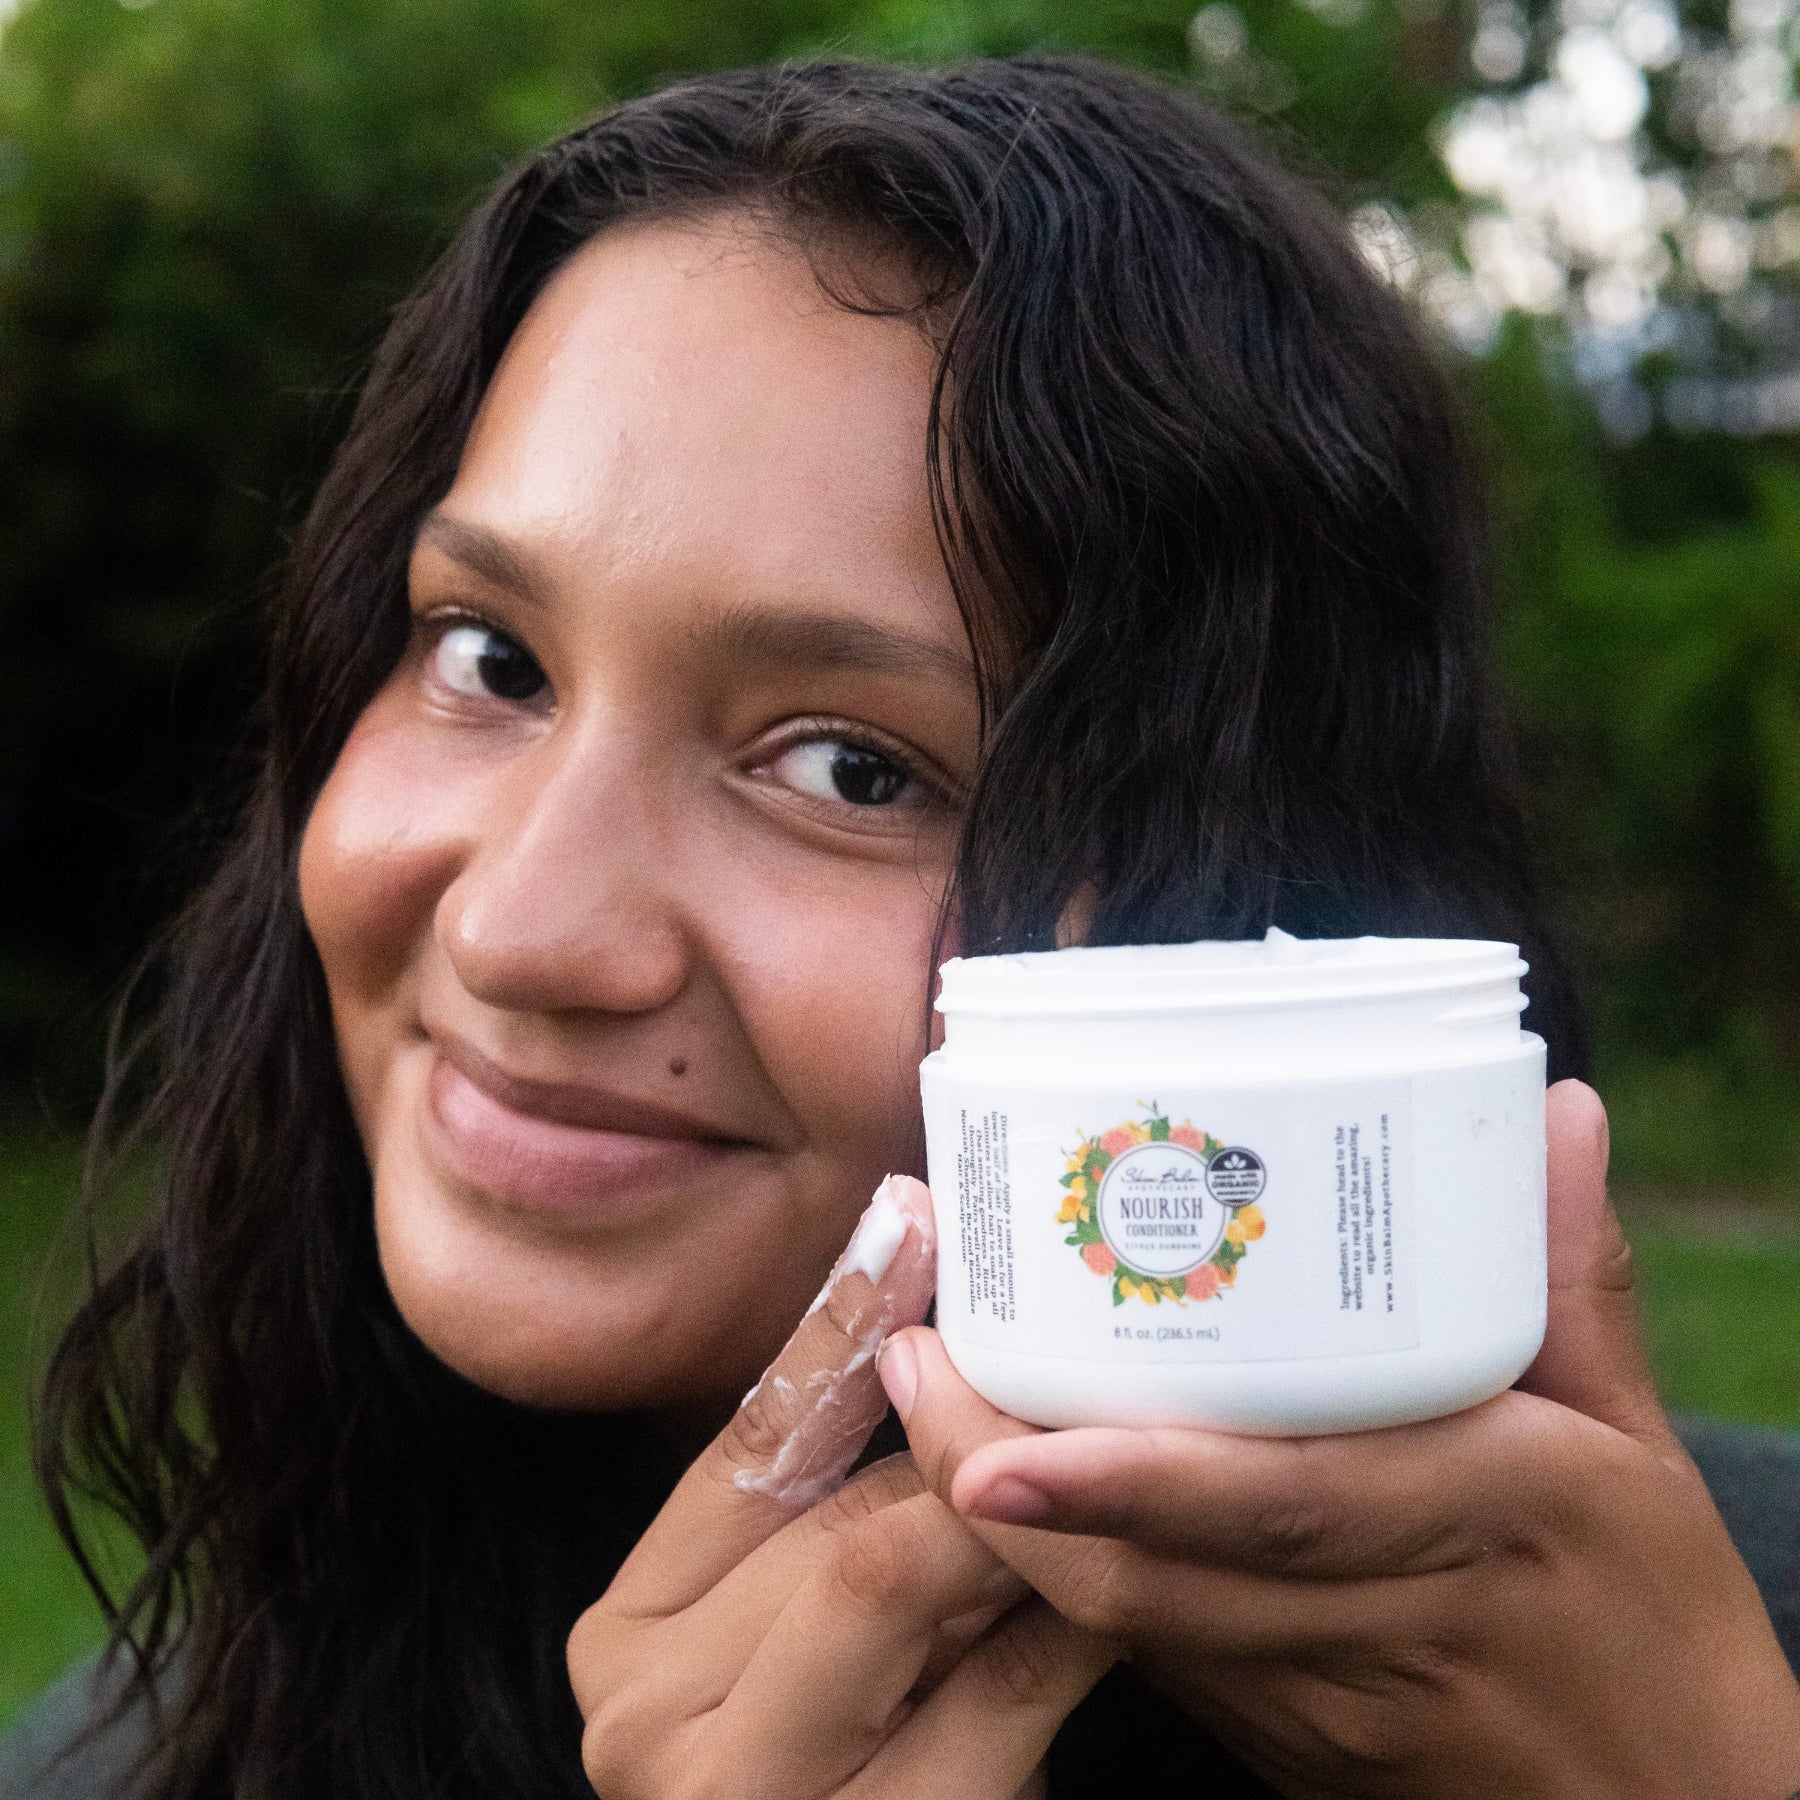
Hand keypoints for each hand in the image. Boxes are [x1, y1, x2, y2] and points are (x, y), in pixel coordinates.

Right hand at [567, 1175, 1114, 1799]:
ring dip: (1020, 1515)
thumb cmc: (840, 1769)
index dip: (840, 1322)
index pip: (751, 1443)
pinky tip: (1128, 1571)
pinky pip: (1002, 1693)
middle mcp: (644, 1719)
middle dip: (969, 1440)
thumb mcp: (813, 1625)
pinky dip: (1073, 1618)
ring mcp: (740, 1799)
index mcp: (626, 1634)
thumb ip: (842, 1495)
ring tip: (1105, 1445)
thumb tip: (921, 1294)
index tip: (917, 1213)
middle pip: (838, 1516)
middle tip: (1068, 1347)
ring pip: (902, 1577)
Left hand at [882, 1082, 1799, 1799]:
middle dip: (1003, 1481)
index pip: (1277, 1501)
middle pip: (1152, 1575)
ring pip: (1132, 1626)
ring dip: (1011, 1532)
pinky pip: (1158, 1656)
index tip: (992, 1415)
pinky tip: (1010, 1489)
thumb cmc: (1658, 1621)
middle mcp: (1381, 1616)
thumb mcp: (1637, 1445)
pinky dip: (1068, 1577)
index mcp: (1479, 1517)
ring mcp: (1319, 1699)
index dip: (1124, 1470)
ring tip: (923, 1401)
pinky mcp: (1285, 1743)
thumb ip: (1574, 1277)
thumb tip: (1558, 1115)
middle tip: (909, 1361)